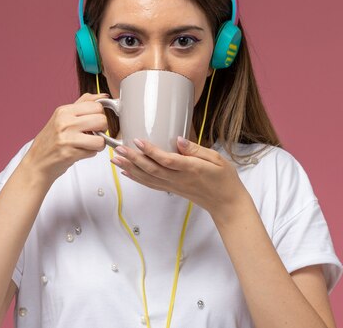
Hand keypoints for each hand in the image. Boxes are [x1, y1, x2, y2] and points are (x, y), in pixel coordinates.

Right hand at [26, 93, 108, 182]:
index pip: (96, 105)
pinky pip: (93, 152)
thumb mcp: (62, 117)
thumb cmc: (50, 141)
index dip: (100, 115)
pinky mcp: (69, 154)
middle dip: (102, 129)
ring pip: (100, 139)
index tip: (95, 122)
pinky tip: (81, 152)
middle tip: (94, 133)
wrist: (37, 162)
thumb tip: (103, 95)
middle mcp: (65, 122)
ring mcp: (67, 138)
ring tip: (89, 144)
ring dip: (99, 144)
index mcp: (64, 111)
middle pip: (102, 120)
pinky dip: (91, 153)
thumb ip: (82, 104)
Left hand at [110, 137, 247, 217]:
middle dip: (133, 158)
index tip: (138, 140)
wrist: (226, 203)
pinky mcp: (172, 190)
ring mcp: (174, 186)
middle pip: (152, 169)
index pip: (167, 160)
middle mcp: (179, 179)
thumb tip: (178, 139)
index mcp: (191, 169)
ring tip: (116, 159)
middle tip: (118, 148)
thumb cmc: (224, 179)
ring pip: (148, 177)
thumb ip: (196, 149)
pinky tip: (127, 172)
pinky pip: (151, 184)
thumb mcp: (217, 159)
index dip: (151, 151)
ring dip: (130, 168)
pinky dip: (137, 178)